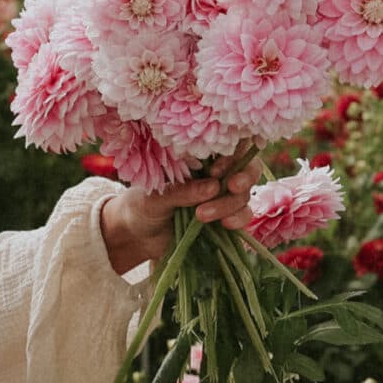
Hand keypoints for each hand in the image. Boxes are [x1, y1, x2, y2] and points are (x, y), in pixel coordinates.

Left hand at [100, 165, 259, 275]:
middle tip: (232, 186)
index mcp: (198, 158)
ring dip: (230, 204)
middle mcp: (215, 174)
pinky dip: (239, 219)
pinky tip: (227, 225)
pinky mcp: (225, 218)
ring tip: (202, 216)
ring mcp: (222, 196)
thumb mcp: (155, 197)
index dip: (231, 155)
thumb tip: (213, 188)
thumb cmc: (141, 206)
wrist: (137, 236)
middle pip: (245, 168)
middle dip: (243, 177)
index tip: (216, 171)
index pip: (228, 146)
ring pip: (244, 194)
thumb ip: (182, 191)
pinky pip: (244, 215)